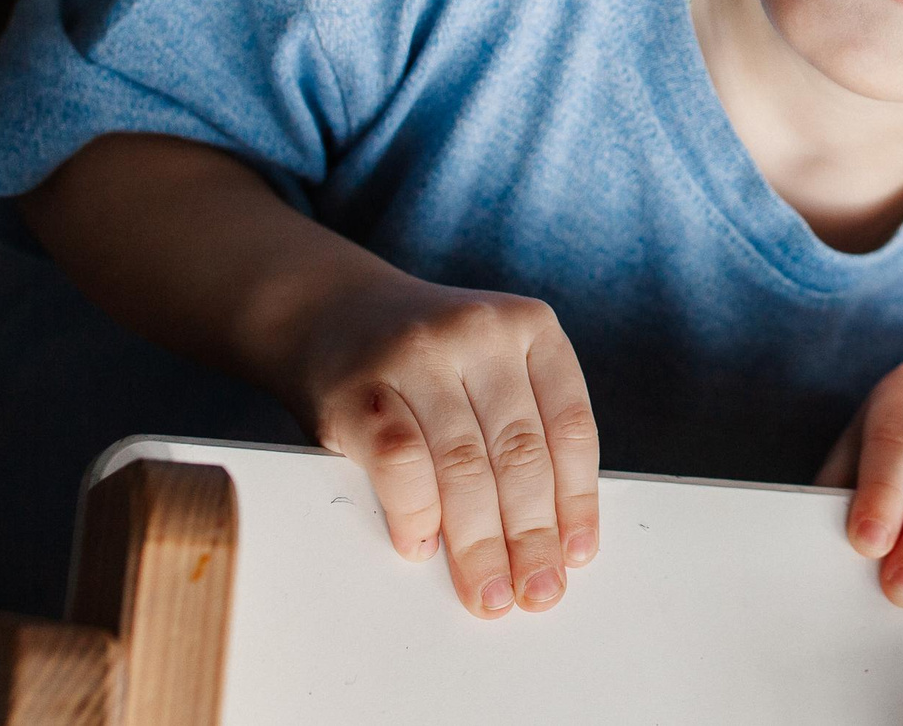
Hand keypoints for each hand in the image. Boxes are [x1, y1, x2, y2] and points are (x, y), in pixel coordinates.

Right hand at [286, 275, 600, 618]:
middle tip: (536, 591)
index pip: (569, 426)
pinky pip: (402, 464)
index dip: (577, 500)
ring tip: (488, 591)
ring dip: (480, 543)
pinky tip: (422, 547)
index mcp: (530, 327)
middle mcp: (480, 331)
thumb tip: (549, 536)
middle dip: (531, 536)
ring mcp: (418, 354)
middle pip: (520, 452)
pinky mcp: (361, 388)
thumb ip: (518, 425)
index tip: (576, 556)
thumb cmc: (421, 359)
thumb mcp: (486, 365)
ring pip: (465, 465)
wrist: (325, 310)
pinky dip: (417, 514)